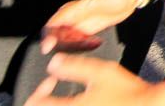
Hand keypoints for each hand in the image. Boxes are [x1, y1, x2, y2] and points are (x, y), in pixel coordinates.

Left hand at [24, 54, 159, 105]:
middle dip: (46, 100)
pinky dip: (74, 104)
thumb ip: (74, 66)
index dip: (39, 90)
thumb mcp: (101, 72)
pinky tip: (85, 101)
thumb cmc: (128, 91)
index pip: (36, 103)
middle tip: (54, 89)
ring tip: (70, 96)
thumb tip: (54, 63)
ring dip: (59, 103)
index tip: (51, 81)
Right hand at [40, 0, 143, 53]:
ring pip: (66, 35)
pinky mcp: (89, 28)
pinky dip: (79, 44)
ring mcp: (82, 21)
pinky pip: (78, 38)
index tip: (48, 44)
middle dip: (55, 40)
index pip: (58, 19)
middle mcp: (77, 14)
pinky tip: (88, 45)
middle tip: (56, 50)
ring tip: (76, 48)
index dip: (50, 31)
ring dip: (67, 44)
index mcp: (79, 6)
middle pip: (58, 29)